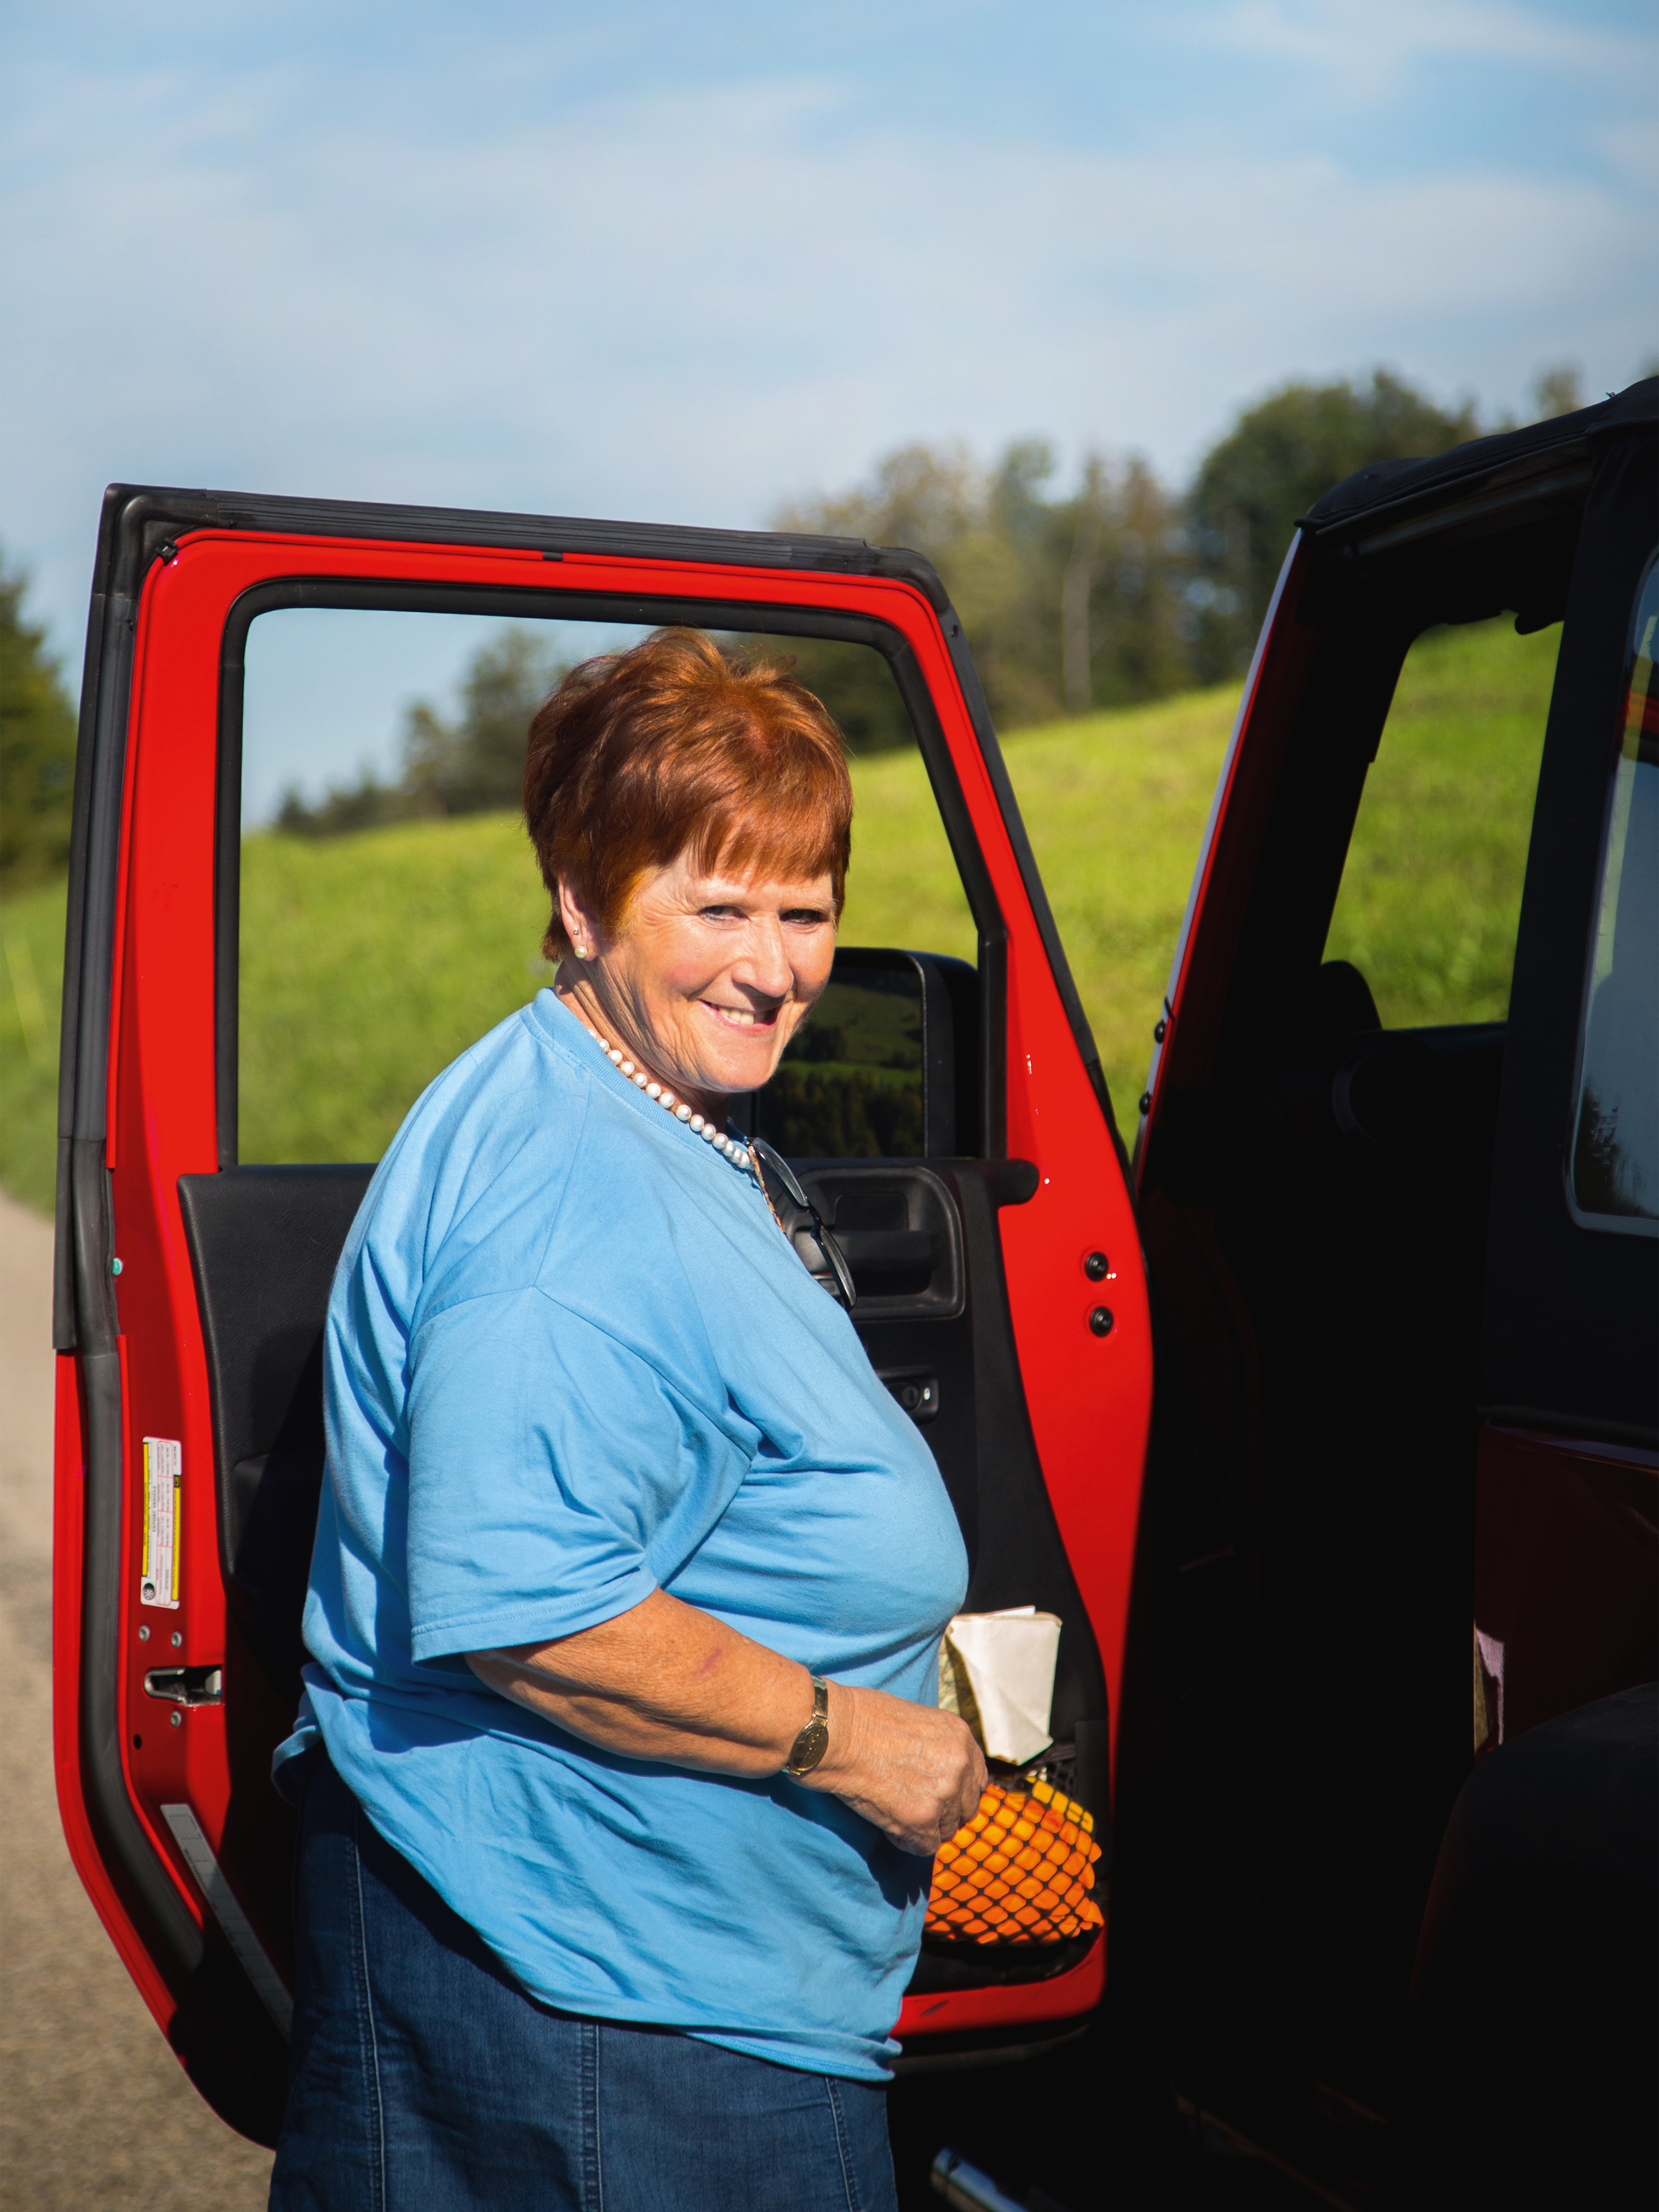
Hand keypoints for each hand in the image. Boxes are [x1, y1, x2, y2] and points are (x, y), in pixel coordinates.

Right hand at [799, 1682, 986, 1855]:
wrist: (835, 1733)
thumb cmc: (862, 1719)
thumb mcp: (916, 1720)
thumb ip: (937, 1747)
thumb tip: (939, 1772)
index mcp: (960, 1737)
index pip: (976, 1779)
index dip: (958, 1791)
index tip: (940, 1795)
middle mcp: (959, 1765)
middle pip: (965, 1808)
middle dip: (943, 1812)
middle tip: (915, 1808)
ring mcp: (943, 1794)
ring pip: (946, 1830)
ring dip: (924, 1828)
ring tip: (895, 1812)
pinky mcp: (920, 1820)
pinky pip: (924, 1847)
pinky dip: (906, 1842)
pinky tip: (888, 1825)